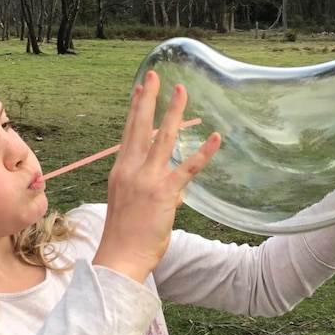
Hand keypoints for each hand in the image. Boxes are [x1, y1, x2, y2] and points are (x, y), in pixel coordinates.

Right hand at [94, 71, 220, 282]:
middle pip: (139, 127)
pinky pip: (187, 168)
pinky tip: (215, 137)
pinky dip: (202, 152)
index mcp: (120, 172)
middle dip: (148, 99)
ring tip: (182, 91)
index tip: (139, 89)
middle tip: (154, 76)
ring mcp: (146, 180)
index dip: (134, 109)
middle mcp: (130, 170)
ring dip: (174, 112)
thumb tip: (177, 190)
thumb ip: (153, 191)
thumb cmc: (124, 236)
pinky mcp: (164, 193)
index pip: (128, 133)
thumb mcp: (131, 206)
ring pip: (162, 138)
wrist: (120, 258)